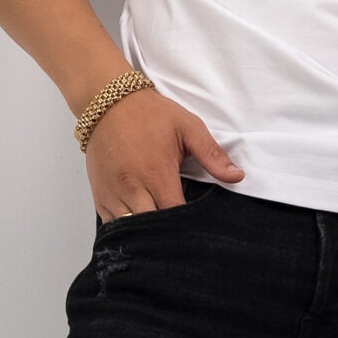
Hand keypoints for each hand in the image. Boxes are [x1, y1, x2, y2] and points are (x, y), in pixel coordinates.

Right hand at [87, 88, 243, 219]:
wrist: (107, 102)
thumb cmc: (150, 115)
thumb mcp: (188, 127)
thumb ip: (212, 154)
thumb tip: (237, 176)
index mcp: (157, 173)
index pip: (175, 214)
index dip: (188, 225)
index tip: (198, 226)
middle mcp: (132, 188)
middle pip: (151, 229)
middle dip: (167, 234)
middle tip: (182, 232)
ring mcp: (113, 194)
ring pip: (130, 230)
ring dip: (146, 234)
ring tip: (162, 231)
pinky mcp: (99, 196)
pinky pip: (112, 224)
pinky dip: (126, 229)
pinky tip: (139, 224)